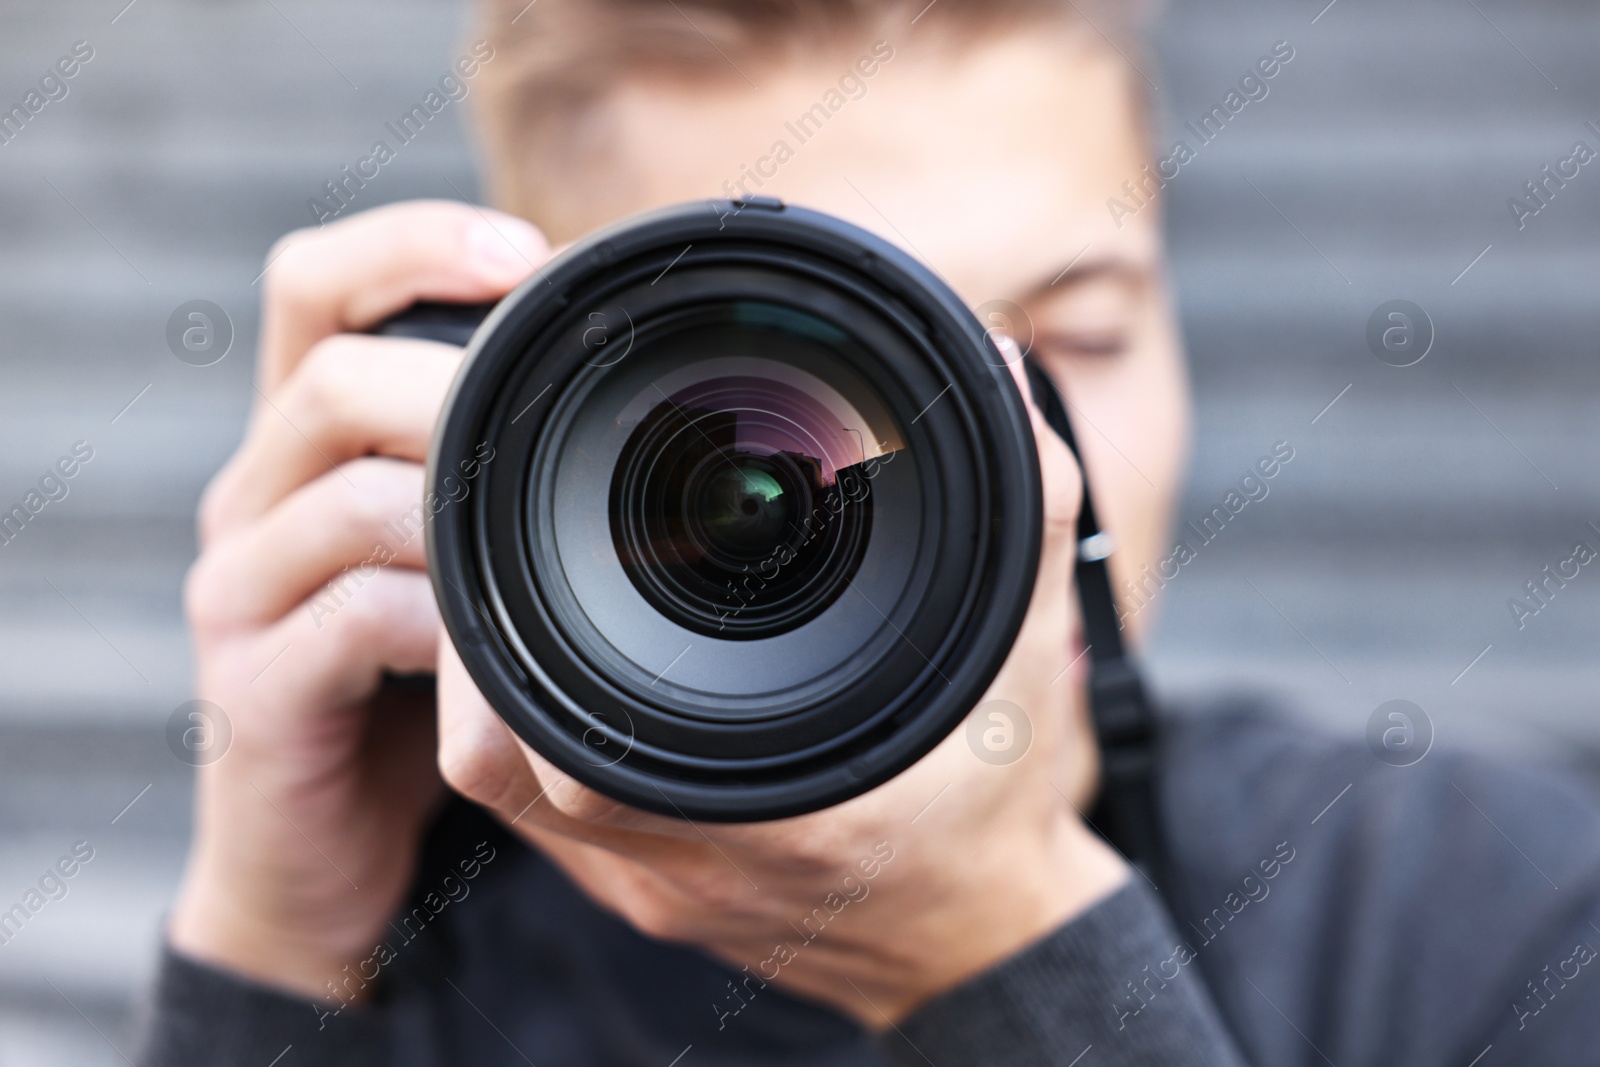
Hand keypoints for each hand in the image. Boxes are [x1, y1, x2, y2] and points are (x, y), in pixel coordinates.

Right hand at [168, 201, 548, 998]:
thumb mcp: (455, 554)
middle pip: (333, 375)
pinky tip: (500, 652)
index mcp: (304, 441)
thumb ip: (491, 471)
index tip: (528, 255)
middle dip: (464, 389)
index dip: (410, 244)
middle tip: (565, 421)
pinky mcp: (254, 685)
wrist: (332, 842)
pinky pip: (357, 616)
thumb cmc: (417, 678)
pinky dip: (448, 624)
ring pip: (352, 495)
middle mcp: (255, 495)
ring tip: (551, 548)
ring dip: (471, 518)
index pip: (317, 284)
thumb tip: (627, 381)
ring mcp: (241, 589)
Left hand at [437, 337, 1127, 1025]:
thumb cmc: (998, 801)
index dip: (511, 636)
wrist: (978, 936)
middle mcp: (698, 859)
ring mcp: (657, 886)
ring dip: (490, 684)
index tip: (518, 533)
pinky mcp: (641, 897)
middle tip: (494, 535)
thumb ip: (1022, 501)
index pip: (581, 743)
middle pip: (507, 763)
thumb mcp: (1029, 643)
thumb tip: (992, 365)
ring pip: (507, 792)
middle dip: (479, 637)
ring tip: (524, 588)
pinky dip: (525, 728)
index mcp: (790, 806)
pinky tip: (562, 663)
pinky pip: (536, 816)